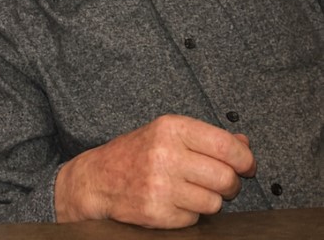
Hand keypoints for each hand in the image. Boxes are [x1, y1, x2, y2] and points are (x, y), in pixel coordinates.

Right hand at [55, 114, 255, 228]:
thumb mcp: (169, 132)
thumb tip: (243, 145)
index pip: (225, 146)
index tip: (248, 164)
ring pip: (214, 201)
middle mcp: (166, 154)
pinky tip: (176, 200)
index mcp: (172, 128)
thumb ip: (207, 137)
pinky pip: (195, 218)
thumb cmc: (138, 151)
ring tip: (194, 189)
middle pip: (225, 177)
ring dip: (210, 199)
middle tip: (224, 182)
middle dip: (232, 183)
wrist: (100, 178)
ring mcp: (161, 186)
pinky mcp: (157, 213)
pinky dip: (191, 212)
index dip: (244, 158)